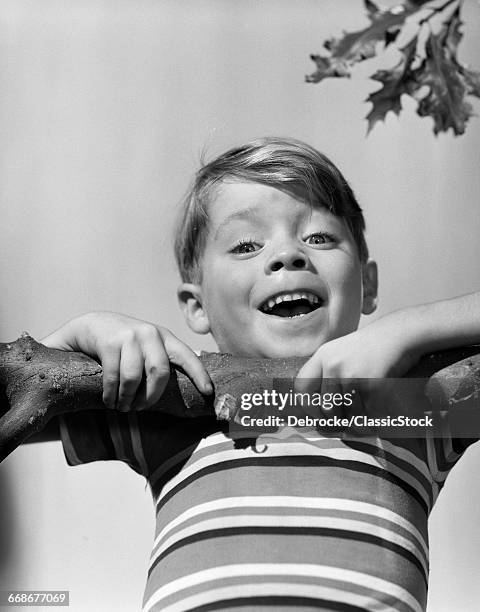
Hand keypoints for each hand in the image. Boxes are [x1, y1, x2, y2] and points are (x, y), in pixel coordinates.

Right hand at [41, 312, 211, 410]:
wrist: (91, 325)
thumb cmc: (124, 344)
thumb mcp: (146, 347)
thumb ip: (159, 362)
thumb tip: (178, 395)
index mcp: (164, 337)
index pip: (186, 356)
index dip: (199, 374)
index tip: (208, 392)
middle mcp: (150, 334)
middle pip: (160, 371)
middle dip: (151, 396)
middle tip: (141, 408)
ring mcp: (129, 336)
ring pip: (134, 377)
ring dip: (127, 399)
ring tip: (122, 406)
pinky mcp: (109, 342)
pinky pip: (114, 377)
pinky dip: (111, 395)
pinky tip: (109, 400)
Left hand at [294, 314, 421, 420]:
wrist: (400, 335)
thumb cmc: (371, 348)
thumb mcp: (340, 353)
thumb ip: (326, 375)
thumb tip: (319, 413)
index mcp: (323, 356)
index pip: (302, 387)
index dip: (307, 406)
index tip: (317, 415)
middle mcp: (333, 365)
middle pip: (325, 408)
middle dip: (336, 420)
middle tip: (346, 421)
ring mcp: (352, 374)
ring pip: (347, 415)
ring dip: (357, 421)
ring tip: (365, 415)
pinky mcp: (372, 384)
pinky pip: (367, 414)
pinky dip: (373, 419)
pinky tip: (377, 412)